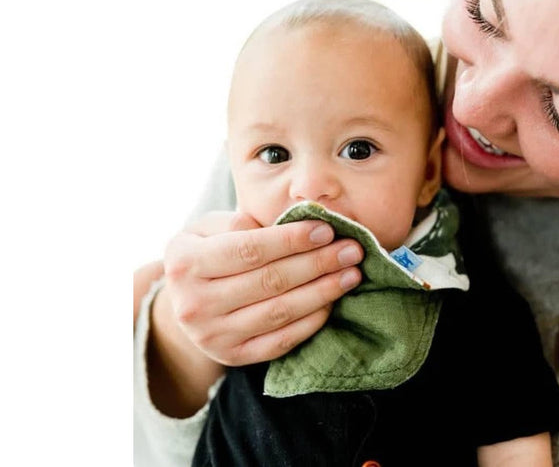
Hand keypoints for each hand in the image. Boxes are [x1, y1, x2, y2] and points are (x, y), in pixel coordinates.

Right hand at [159, 211, 363, 366]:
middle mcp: (194, 304)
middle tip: (351, 250)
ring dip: (322, 292)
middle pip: (269, 281)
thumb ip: (244, 223)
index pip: (249, 250)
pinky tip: (331, 302)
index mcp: (185, 262)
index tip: (326, 230)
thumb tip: (293, 223)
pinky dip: (310, 321)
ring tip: (351, 274)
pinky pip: (280, 341)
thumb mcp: (210, 227)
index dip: (292, 240)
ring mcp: (213, 336)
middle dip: (318, 263)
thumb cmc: (207, 251)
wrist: (184, 301)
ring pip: (279, 312)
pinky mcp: (233, 357)